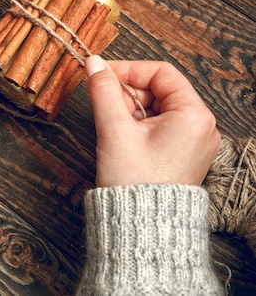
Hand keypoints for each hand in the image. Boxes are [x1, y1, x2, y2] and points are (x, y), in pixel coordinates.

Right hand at [84, 56, 220, 187]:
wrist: (142, 232)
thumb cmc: (135, 184)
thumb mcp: (115, 130)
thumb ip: (104, 91)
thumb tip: (94, 63)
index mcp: (194, 115)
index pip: (161, 72)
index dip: (129, 70)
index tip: (103, 73)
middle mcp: (201, 126)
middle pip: (159, 89)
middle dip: (128, 93)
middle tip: (105, 104)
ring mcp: (194, 141)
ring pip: (157, 106)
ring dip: (130, 109)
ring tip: (114, 127)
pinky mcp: (184, 153)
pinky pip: (160, 124)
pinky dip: (138, 124)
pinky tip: (123, 137)